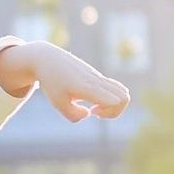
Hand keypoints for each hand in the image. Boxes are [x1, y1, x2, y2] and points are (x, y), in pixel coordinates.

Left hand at [0, 39, 129, 120]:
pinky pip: (116, 87)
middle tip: (94, 110)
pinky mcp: (97, 76)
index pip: (116, 100)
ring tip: (94, 106)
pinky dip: (109, 98)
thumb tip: (89, 113)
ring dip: (113, 105)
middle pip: (125, 97)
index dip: (108, 112)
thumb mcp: (57, 102)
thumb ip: (73, 114)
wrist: (48, 59)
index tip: (92, 111)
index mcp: (88, 87)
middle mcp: (97, 80)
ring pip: (123, 92)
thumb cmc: (51, 82)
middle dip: (114, 111)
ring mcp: (99, 77)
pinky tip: (90, 99)